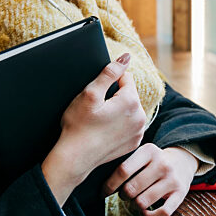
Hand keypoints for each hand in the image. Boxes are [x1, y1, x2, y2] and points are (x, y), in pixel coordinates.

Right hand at [42, 53, 146, 205]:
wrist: (75, 158)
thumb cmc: (78, 126)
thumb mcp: (90, 93)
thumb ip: (110, 72)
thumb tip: (126, 57)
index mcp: (131, 102)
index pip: (125, 78)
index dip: (109, 82)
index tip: (97, 94)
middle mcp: (140, 117)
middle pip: (129, 94)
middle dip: (115, 96)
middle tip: (96, 108)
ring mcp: (138, 132)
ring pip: (130, 109)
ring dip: (118, 109)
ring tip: (100, 120)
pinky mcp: (134, 143)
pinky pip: (129, 125)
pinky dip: (120, 124)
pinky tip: (105, 130)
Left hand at [103, 143, 198, 215]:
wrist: (182, 161)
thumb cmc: (153, 161)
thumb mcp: (142, 154)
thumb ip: (127, 163)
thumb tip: (103, 182)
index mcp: (149, 151)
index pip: (123, 170)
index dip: (110, 184)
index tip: (103, 192)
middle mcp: (162, 163)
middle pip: (131, 189)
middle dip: (123, 195)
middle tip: (123, 194)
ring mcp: (172, 179)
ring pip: (143, 202)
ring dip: (135, 206)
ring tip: (135, 200)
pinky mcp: (181, 193)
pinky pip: (162, 213)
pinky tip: (145, 211)